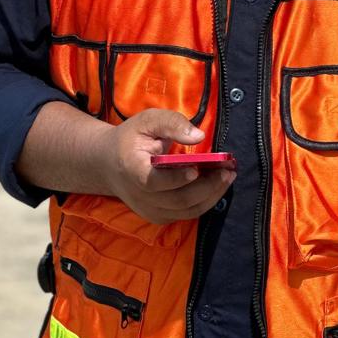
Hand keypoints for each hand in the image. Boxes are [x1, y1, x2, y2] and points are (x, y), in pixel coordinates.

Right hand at [99, 109, 234, 224]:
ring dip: (211, 196)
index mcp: (132, 170)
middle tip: (227, 171)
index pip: (153, 182)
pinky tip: (216, 186)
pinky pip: (186, 214)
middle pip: (177, 200)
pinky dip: (204, 202)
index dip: (176, 179)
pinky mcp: (158, 216)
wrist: (109, 164)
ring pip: (185, 210)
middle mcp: (139, 196)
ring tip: (228, 177)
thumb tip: (198, 136)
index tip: (196, 168)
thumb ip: (171, 123)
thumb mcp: (147, 121)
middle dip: (206, 187)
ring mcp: (149, 210)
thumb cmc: (131, 139)